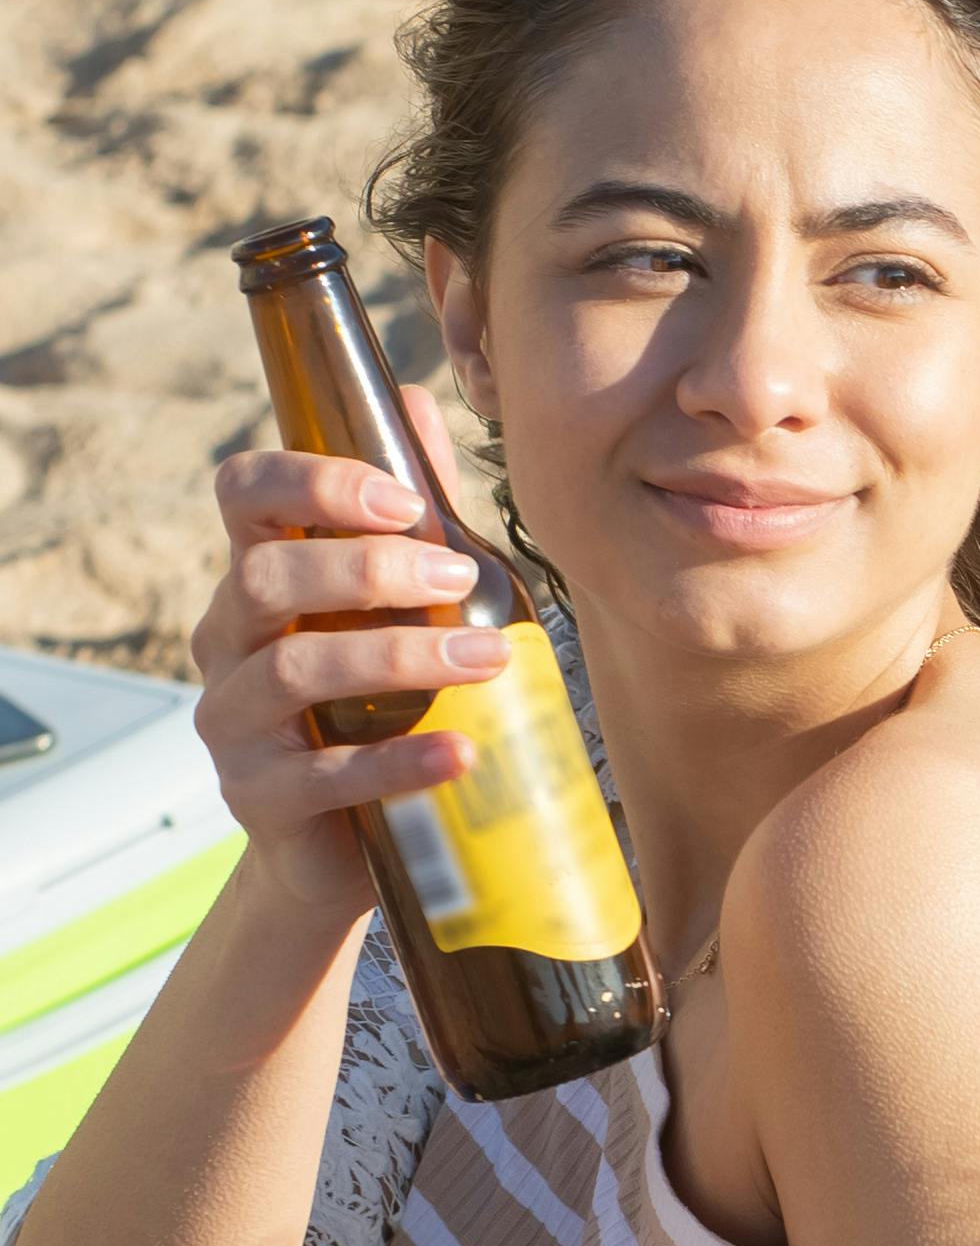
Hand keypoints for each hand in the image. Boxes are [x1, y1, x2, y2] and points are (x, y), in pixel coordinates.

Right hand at [194, 404, 512, 915]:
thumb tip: (417, 401)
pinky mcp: (258, 798)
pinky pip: (323, 774)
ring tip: (485, 657)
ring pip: (293, 670)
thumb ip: (409, 514)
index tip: (403, 501)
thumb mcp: (394, 604)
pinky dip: (399, 760)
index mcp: (256, 575)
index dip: (311, 480)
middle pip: (267, 576)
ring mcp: (234, 722)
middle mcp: (228, 639)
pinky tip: (461, 753)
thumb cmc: (374, 704)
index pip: (242, 493)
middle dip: (368, 568)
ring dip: (398, 657)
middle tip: (461, 575)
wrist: (344, 844)